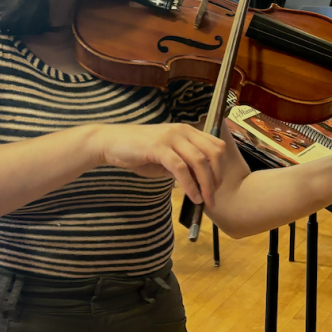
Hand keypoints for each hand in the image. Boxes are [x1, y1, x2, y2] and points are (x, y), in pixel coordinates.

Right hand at [92, 122, 225, 206]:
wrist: (111, 142)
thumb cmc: (137, 151)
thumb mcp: (165, 158)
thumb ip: (182, 166)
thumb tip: (199, 183)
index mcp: (187, 131)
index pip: (216, 146)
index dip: (220, 167)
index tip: (217, 185)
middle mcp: (182, 131)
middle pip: (212, 153)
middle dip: (216, 177)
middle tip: (213, 196)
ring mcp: (171, 137)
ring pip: (199, 161)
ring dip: (206, 184)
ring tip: (205, 201)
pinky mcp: (159, 147)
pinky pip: (180, 168)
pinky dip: (190, 185)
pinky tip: (192, 197)